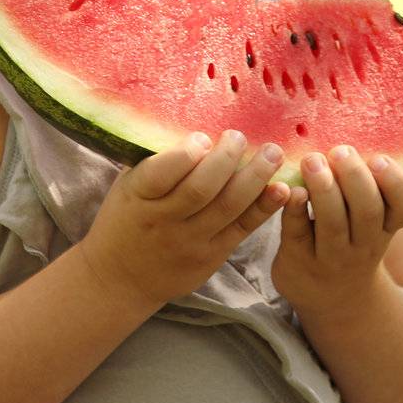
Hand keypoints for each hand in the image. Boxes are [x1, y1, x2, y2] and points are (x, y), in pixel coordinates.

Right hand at [78, 130, 288, 312]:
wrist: (121, 278)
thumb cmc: (125, 219)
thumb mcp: (127, 187)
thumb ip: (155, 162)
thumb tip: (195, 124)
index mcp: (138, 197)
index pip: (160, 175)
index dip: (185, 155)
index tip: (203, 138)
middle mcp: (164, 221)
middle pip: (200, 190)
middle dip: (226, 159)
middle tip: (239, 137)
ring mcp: (190, 241)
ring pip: (227, 208)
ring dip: (255, 178)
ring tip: (273, 153)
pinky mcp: (212, 256)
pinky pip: (242, 229)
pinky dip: (264, 207)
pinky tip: (281, 188)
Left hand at [272, 146, 402, 315]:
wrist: (337, 303)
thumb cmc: (353, 240)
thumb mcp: (372, 220)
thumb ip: (369, 185)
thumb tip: (355, 124)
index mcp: (386, 226)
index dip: (397, 183)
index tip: (379, 158)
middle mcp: (364, 244)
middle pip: (367, 211)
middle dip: (354, 178)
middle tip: (340, 151)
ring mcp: (331, 256)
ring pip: (332, 224)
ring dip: (323, 189)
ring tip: (312, 160)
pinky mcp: (298, 261)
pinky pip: (297, 234)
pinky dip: (293, 210)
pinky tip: (288, 190)